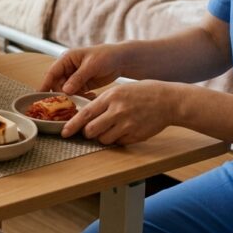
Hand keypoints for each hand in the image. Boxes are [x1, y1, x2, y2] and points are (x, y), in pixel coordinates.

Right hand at [41, 44, 122, 94]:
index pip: (52, 73)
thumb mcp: (91, 66)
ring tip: (86, 98)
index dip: (45, 84)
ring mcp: (74, 77)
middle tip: (71, 102)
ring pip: (67, 91)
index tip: (40, 96)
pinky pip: (76, 94)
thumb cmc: (105, 56)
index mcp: (67, 59)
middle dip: (63, 94)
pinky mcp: (82, 84)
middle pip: (58, 84)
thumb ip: (78, 78)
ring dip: (74, 97)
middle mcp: (68, 68)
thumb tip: (65, 90)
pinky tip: (92, 97)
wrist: (121, 60)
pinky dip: (82, 97)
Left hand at [61, 80, 177, 144]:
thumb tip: (86, 112)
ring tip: (110, 128)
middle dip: (87, 133)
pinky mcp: (135, 135)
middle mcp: (117, 111)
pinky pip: (118, 143)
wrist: (168, 100)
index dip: (72, 125)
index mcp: (111, 97)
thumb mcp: (120, 90)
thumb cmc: (143, 93)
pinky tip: (124, 130)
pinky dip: (117, 140)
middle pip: (91, 130)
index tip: (64, 132)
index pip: (85, 114)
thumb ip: (104, 101)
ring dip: (102, 137)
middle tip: (90, 130)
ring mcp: (127, 125)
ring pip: (103, 139)